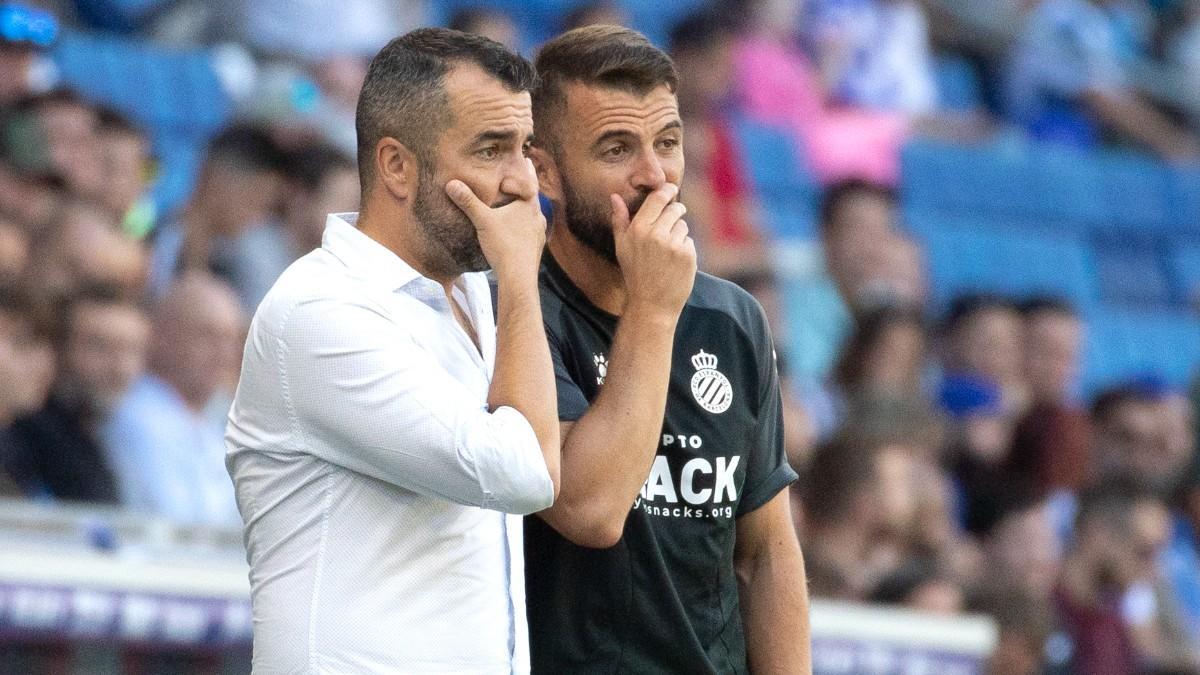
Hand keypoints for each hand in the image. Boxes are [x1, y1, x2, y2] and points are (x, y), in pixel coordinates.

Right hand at [446, 158, 545, 282]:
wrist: (519, 277)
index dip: (528, 170)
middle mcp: (538, 217)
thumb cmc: (504, 245)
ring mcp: (539, 234)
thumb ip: (468, 202)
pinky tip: (519, 232)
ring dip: (526, 210)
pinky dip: (525, 227)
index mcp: (528, 206)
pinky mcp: (536, 249)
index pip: (530, 181)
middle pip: (533, 198)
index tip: (528, 160)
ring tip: (520, 206)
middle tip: (522, 181)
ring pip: (534, 216)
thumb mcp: (483, 220)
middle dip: (526, 189)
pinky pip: (531, 232)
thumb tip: (451, 184)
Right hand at [612, 183, 696, 318]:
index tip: (671, 189)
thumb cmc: (634, 274)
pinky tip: (674, 263)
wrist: (651, 305)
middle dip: (676, 212)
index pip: (658, 198)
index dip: (667, 190)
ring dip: (678, 234)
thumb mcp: (621, 247)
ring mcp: (673, 244)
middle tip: (672, 222)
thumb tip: (615, 196)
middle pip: (675, 209)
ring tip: (667, 252)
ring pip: (683, 226)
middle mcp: (656, 234)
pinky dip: (684, 249)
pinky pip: (689, 241)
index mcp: (638, 229)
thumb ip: (619, 220)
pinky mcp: (688, 255)